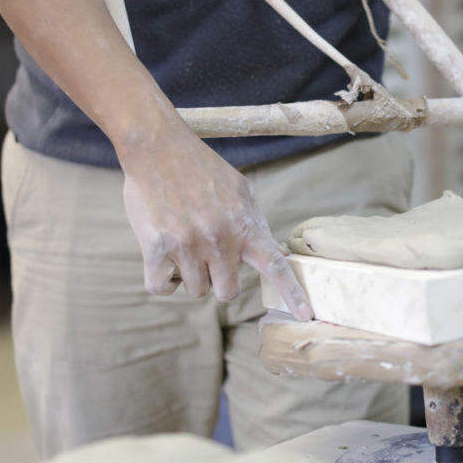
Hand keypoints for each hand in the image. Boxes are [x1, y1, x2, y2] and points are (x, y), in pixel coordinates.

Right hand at [117, 120, 312, 320]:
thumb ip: (254, 224)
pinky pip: (162, 288)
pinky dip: (162, 279)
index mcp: (244, 224)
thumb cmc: (200, 168)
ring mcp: (188, 245)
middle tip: (207, 256)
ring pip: (195, 290)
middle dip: (218, 279)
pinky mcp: (156, 248)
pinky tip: (163, 258)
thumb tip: (274, 252)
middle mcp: (220, 238)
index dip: (292, 292)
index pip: (276, 265)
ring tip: (182, 243)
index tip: (307, 315)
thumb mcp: (240, 190)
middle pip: (226, 292)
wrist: (158, 147)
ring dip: (189, 274)